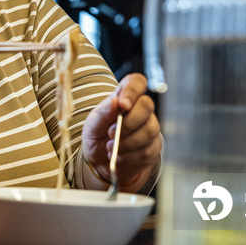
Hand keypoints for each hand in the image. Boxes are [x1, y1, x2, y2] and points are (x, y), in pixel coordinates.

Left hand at [81, 73, 161, 191]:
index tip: (123, 105)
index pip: (137, 82)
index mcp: (124, 97)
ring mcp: (150, 128)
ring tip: (110, 147)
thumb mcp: (92, 125)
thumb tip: (115, 101)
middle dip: (128, 123)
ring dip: (126, 142)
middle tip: (110, 133)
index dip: (133, 90)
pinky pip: (147, 151)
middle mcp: (141, 110)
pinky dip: (129, 156)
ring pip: (149, 130)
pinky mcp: (153, 147)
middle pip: (147, 105)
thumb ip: (103, 113)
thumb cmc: (96, 136)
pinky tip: (119, 157)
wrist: (99, 162)